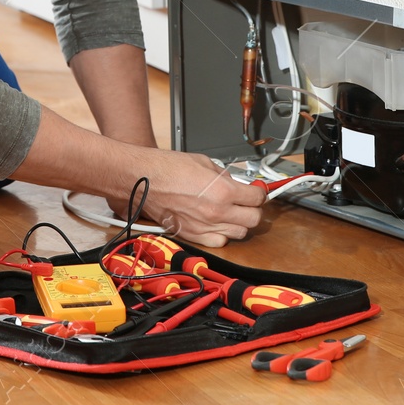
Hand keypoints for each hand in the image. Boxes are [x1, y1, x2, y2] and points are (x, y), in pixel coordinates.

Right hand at [119, 150, 266, 247]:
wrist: (144, 181)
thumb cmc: (168, 168)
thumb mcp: (204, 162)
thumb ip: (224, 175)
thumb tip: (235, 183)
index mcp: (223, 191)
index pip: (257, 198)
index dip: (259, 193)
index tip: (256, 191)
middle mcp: (217, 212)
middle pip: (253, 219)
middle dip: (253, 209)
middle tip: (247, 202)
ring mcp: (205, 226)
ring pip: (239, 233)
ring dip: (240, 223)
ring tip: (232, 213)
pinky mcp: (194, 236)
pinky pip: (220, 242)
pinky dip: (223, 235)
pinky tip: (218, 224)